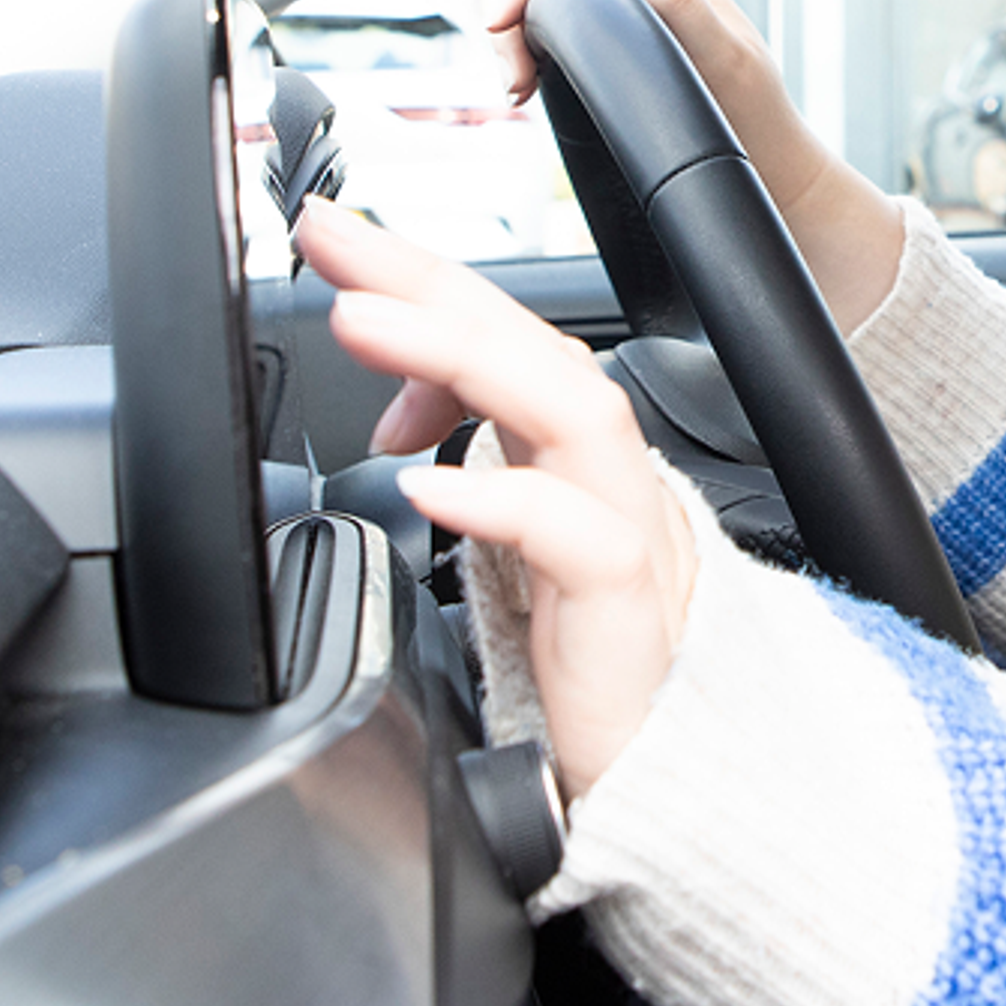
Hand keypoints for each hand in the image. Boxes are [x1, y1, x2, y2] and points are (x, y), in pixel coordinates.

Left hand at [298, 198, 694, 799]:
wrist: (673, 771)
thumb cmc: (586, 664)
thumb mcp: (502, 552)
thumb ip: (466, 470)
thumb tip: (397, 420)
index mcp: (570, 457)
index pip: (498, 337)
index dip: (419, 276)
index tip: (332, 235)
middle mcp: (605, 477)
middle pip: (532, 346)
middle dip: (429, 282)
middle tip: (333, 242)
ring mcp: (629, 533)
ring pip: (569, 412)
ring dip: (462, 357)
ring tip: (363, 324)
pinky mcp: (628, 610)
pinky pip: (579, 539)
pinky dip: (504, 500)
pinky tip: (429, 483)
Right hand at [485, 0, 908, 327]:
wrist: (778, 177)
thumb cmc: (759, 126)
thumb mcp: (725, 62)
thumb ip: (680, 3)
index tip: (499, 23)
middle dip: (516, 11)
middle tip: (509, 76)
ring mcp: (643, 17)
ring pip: (558, 2)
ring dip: (523, 35)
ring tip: (518, 86)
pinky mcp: (633, 49)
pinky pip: (572, 30)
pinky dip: (540, 52)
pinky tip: (534, 87)